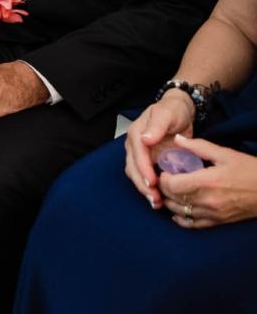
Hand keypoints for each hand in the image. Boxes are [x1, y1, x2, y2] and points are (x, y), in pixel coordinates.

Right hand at [123, 91, 195, 207]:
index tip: (152, 183)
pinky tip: (158, 198)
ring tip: (156, 203)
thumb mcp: (167, 114)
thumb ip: (157, 126)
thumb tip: (145, 139)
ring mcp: (140, 154)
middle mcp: (134, 145)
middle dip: (142, 185)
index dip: (143, 170)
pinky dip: (149, 188)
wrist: (180, 111)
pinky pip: (145, 176)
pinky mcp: (148, 160)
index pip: (137, 155)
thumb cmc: (173, 111)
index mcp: (136, 134)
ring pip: (136, 174)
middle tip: (154, 199)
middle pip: (133, 168)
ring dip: (144, 189)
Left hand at [158, 136, 256, 228]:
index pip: (171, 185)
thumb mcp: (225, 154)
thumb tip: (177, 140)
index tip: (166, 170)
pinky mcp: (218, 222)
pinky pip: (191, 224)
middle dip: (164, 188)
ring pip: (178, 211)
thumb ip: (198, 147)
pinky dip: (180, 217)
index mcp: (207, 181)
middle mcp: (207, 200)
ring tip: (171, 191)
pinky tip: (179, 209)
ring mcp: (212, 214)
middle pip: (171, 198)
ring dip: (170, 201)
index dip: (163, 177)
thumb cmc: (250, 170)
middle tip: (166, 179)